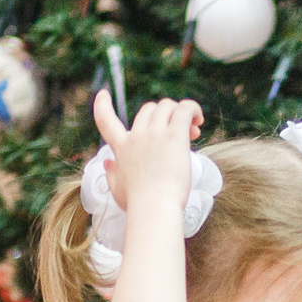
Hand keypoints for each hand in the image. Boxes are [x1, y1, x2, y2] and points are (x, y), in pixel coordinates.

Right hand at [91, 90, 204, 212]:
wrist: (153, 208)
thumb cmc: (137, 204)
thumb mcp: (117, 190)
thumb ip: (112, 175)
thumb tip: (107, 164)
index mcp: (121, 148)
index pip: (105, 121)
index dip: (102, 105)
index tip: (104, 94)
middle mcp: (136, 136)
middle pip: (149, 109)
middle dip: (164, 115)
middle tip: (180, 132)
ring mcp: (155, 134)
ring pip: (167, 106)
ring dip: (181, 113)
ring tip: (193, 130)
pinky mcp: (174, 136)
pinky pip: (184, 109)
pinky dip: (193, 109)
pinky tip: (199, 119)